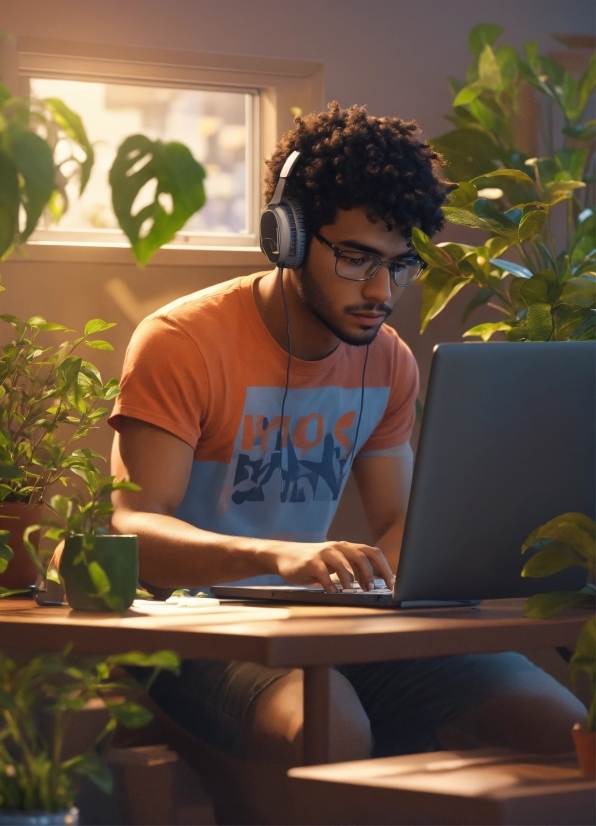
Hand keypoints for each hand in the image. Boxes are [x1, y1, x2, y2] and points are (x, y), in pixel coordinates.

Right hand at [268, 540, 394, 592]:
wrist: (285, 555)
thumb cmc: (314, 563)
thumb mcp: (336, 563)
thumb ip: (352, 569)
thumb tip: (374, 583)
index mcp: (347, 548)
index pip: (372, 553)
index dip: (384, 568)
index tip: (392, 584)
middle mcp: (338, 547)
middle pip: (361, 556)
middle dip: (369, 574)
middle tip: (371, 588)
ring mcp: (323, 553)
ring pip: (343, 563)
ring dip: (350, 579)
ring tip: (352, 591)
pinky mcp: (310, 562)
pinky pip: (323, 571)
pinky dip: (329, 583)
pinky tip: (331, 591)